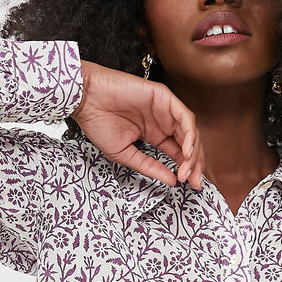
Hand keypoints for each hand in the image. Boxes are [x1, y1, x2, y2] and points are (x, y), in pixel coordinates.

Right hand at [70, 60, 206, 190]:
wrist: (86, 100)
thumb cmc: (98, 123)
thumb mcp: (125, 154)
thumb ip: (149, 167)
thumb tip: (171, 181)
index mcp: (155, 134)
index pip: (179, 153)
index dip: (187, 169)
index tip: (190, 185)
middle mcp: (163, 122)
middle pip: (189, 144)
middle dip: (195, 164)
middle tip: (194, 181)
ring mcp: (165, 109)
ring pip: (191, 131)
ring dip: (193, 152)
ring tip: (187, 169)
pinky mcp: (164, 97)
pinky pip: (184, 116)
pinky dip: (189, 134)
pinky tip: (186, 151)